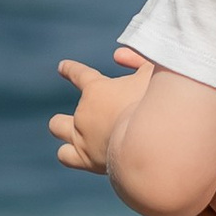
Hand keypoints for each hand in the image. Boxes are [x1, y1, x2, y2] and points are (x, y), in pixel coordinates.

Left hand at [50, 47, 150, 172]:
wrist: (154, 140)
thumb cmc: (158, 102)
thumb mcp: (155, 71)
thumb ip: (139, 59)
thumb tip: (118, 56)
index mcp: (98, 89)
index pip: (79, 74)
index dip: (71, 70)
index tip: (62, 67)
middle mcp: (84, 114)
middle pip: (64, 113)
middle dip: (77, 113)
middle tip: (87, 116)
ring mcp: (82, 138)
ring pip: (58, 129)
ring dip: (64, 130)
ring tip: (77, 137)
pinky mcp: (88, 160)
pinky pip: (65, 155)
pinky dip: (71, 153)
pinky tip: (86, 155)